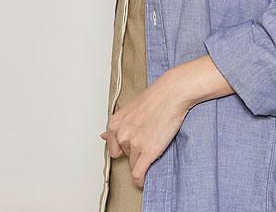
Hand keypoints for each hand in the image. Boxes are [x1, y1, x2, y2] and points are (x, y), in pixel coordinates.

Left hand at [100, 70, 189, 188]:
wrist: (172, 93)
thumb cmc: (155, 97)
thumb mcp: (130, 107)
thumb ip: (118, 124)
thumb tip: (103, 136)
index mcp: (115, 123)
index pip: (113, 146)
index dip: (124, 146)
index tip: (131, 147)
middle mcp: (121, 134)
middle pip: (125, 155)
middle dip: (134, 151)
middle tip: (147, 141)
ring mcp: (134, 144)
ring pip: (134, 164)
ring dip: (142, 162)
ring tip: (153, 151)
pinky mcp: (148, 151)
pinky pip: (138, 174)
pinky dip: (140, 180)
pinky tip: (144, 180)